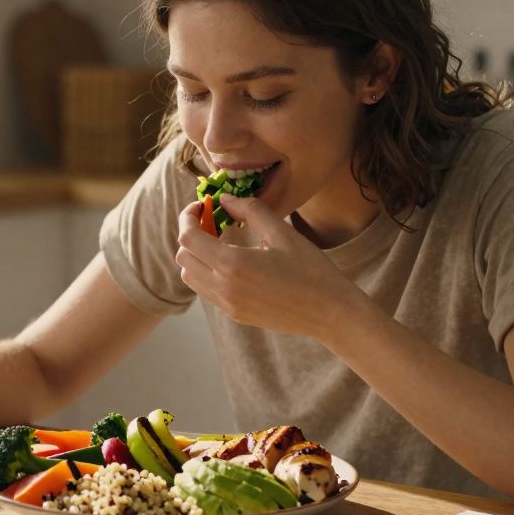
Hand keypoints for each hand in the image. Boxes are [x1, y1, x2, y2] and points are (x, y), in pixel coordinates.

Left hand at [174, 195, 362, 338]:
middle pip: (183, 257)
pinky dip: (207, 271)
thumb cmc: (311, 269)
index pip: (188, 238)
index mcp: (233, 265)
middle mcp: (223, 288)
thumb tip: (224, 199)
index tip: (202, 205)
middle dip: (191, 234)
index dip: (188, 217)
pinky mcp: (235, 314)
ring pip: (190, 276)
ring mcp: (228, 305)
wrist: (330, 313)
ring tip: (221, 240)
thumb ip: (250, 211)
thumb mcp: (282, 232)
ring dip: (196, 255)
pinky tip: (232, 260)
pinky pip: (206, 290)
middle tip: (212, 220)